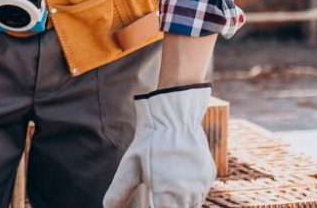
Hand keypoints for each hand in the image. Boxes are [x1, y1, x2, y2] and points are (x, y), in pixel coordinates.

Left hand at [103, 84, 215, 207]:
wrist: (174, 117)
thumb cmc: (149, 142)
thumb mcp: (129, 166)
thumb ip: (119, 191)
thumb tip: (107, 207)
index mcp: (167, 194)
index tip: (153, 201)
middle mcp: (188, 193)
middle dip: (169, 205)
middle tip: (159, 194)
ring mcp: (201, 185)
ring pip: (192, 204)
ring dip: (181, 202)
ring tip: (168, 188)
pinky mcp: (209, 175)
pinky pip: (201, 191)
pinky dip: (191, 192)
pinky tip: (179, 179)